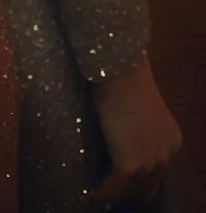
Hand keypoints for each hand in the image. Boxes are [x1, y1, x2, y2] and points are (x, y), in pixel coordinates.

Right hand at [91, 57, 180, 205]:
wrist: (120, 70)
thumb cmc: (125, 79)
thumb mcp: (139, 111)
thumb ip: (138, 130)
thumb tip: (122, 140)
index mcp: (171, 140)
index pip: (157, 171)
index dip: (140, 178)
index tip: (122, 179)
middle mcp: (166, 155)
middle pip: (149, 186)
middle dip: (131, 191)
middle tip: (111, 188)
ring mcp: (150, 162)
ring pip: (133, 191)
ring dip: (116, 193)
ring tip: (99, 191)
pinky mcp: (130, 164)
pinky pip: (116, 187)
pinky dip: (104, 193)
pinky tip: (92, 191)